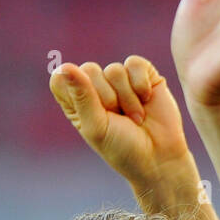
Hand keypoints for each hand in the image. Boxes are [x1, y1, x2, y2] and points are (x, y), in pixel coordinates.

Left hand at [50, 56, 190, 188]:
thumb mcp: (96, 127)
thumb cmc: (122, 148)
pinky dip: (141, 85)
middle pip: (89, 69)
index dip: (73, 87)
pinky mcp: (142, 73)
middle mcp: (95, 87)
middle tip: (117, 119)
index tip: (89, 108)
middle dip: (106, 98)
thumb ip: (82, 96)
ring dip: (127, 99)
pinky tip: (146, 100)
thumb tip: (65, 66)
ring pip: (114, 69)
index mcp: (76, 102)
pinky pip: (134, 63)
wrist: (159, 156)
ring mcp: (119, 79)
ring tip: (135, 118)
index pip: (60, 78)